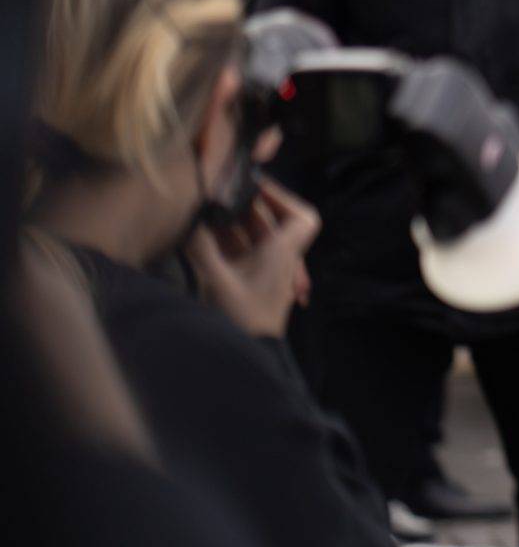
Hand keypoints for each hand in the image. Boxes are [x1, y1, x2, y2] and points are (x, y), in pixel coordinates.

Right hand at [185, 178, 320, 338]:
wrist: (245, 359)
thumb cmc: (240, 320)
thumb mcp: (215, 280)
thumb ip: (200, 245)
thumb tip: (187, 212)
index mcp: (282, 254)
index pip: (303, 218)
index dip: (283, 197)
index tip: (253, 186)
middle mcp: (277, 259)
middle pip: (267, 221)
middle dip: (241, 205)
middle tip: (212, 192)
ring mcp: (261, 271)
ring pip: (248, 236)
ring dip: (226, 222)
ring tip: (198, 208)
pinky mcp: (245, 282)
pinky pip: (235, 252)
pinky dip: (219, 241)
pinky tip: (195, 233)